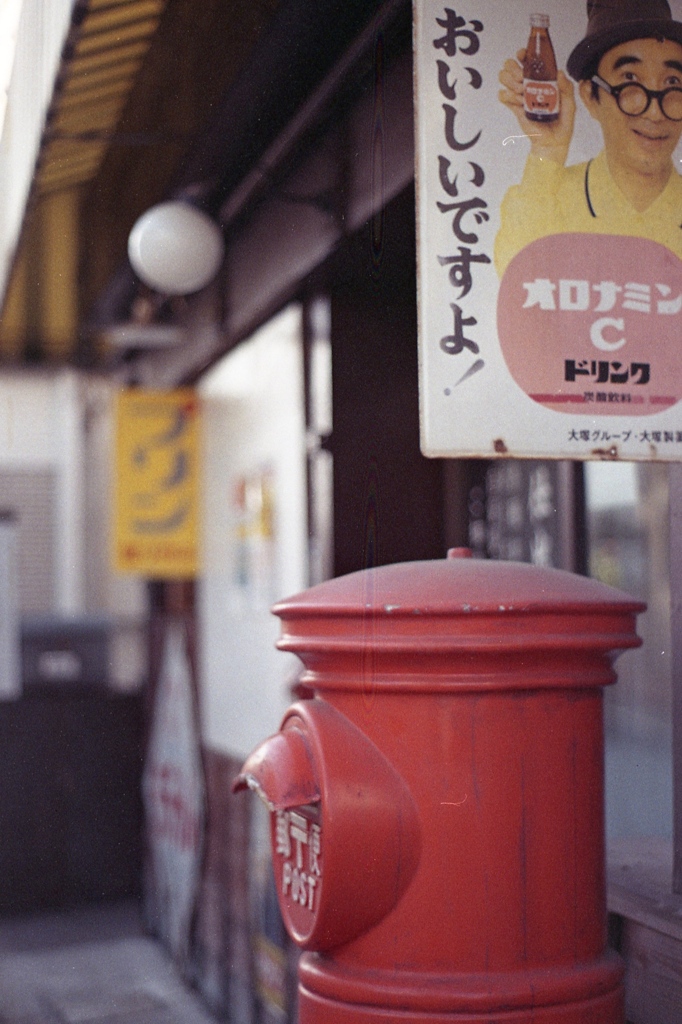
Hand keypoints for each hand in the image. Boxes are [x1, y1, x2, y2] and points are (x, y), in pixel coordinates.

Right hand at [498, 49, 575, 164]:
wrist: (554, 141)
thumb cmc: (563, 121)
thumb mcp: (570, 102)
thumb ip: (567, 87)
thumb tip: (559, 73)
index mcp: (542, 79)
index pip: (528, 60)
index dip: (522, 54)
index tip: (523, 55)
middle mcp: (529, 84)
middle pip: (511, 66)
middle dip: (514, 69)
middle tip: (522, 79)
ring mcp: (520, 96)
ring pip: (504, 78)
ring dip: (511, 82)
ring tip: (522, 92)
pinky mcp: (514, 108)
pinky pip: (503, 96)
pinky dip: (508, 96)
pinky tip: (518, 101)